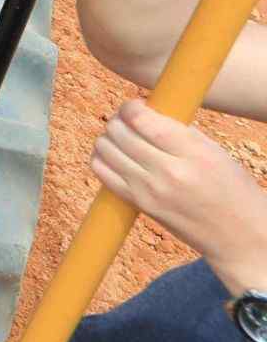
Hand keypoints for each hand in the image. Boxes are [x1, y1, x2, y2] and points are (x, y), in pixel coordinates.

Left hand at [92, 99, 266, 294]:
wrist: (238, 235)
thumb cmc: (231, 189)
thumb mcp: (214, 152)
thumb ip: (179, 131)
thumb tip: (145, 112)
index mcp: (192, 154)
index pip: (143, 121)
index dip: (131, 107)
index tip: (135, 106)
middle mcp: (168, 172)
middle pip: (119, 132)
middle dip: (119, 120)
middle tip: (128, 121)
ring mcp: (149, 191)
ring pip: (105, 149)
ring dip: (108, 137)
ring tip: (122, 138)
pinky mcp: (139, 205)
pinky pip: (102, 172)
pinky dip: (102, 158)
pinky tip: (115, 156)